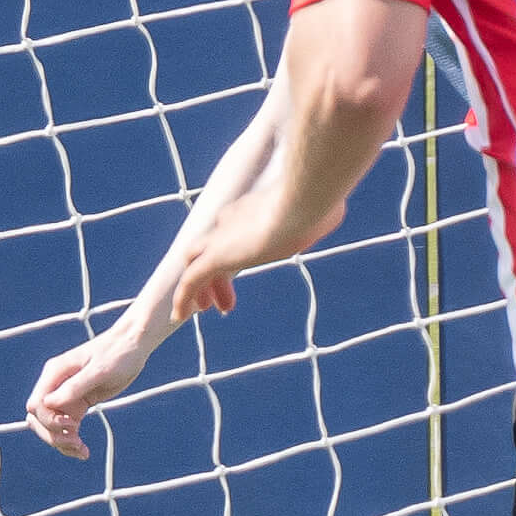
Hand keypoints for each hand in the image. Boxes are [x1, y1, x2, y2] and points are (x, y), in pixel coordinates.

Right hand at [26, 320, 158, 458]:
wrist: (133, 346)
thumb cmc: (117, 354)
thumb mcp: (99, 370)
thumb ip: (73, 387)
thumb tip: (48, 404)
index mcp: (55, 373)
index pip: (37, 404)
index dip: (49, 420)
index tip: (72, 425)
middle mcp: (56, 385)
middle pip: (38, 418)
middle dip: (53, 434)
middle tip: (76, 443)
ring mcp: (65, 396)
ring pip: (50, 426)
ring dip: (61, 441)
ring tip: (82, 451)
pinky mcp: (78, 404)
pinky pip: (66, 427)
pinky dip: (71, 440)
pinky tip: (84, 450)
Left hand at [166, 186, 334, 325]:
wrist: (303, 200)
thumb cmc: (320, 202)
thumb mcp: (325, 205)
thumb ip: (323, 209)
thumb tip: (334, 209)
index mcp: (255, 206)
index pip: (235, 223)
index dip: (238, 245)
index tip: (249, 258)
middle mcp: (234, 217)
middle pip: (212, 243)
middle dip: (215, 268)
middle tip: (225, 296)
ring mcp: (223, 237)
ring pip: (197, 262)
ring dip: (201, 286)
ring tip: (203, 309)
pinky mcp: (215, 257)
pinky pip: (191, 280)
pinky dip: (184, 296)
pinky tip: (181, 315)